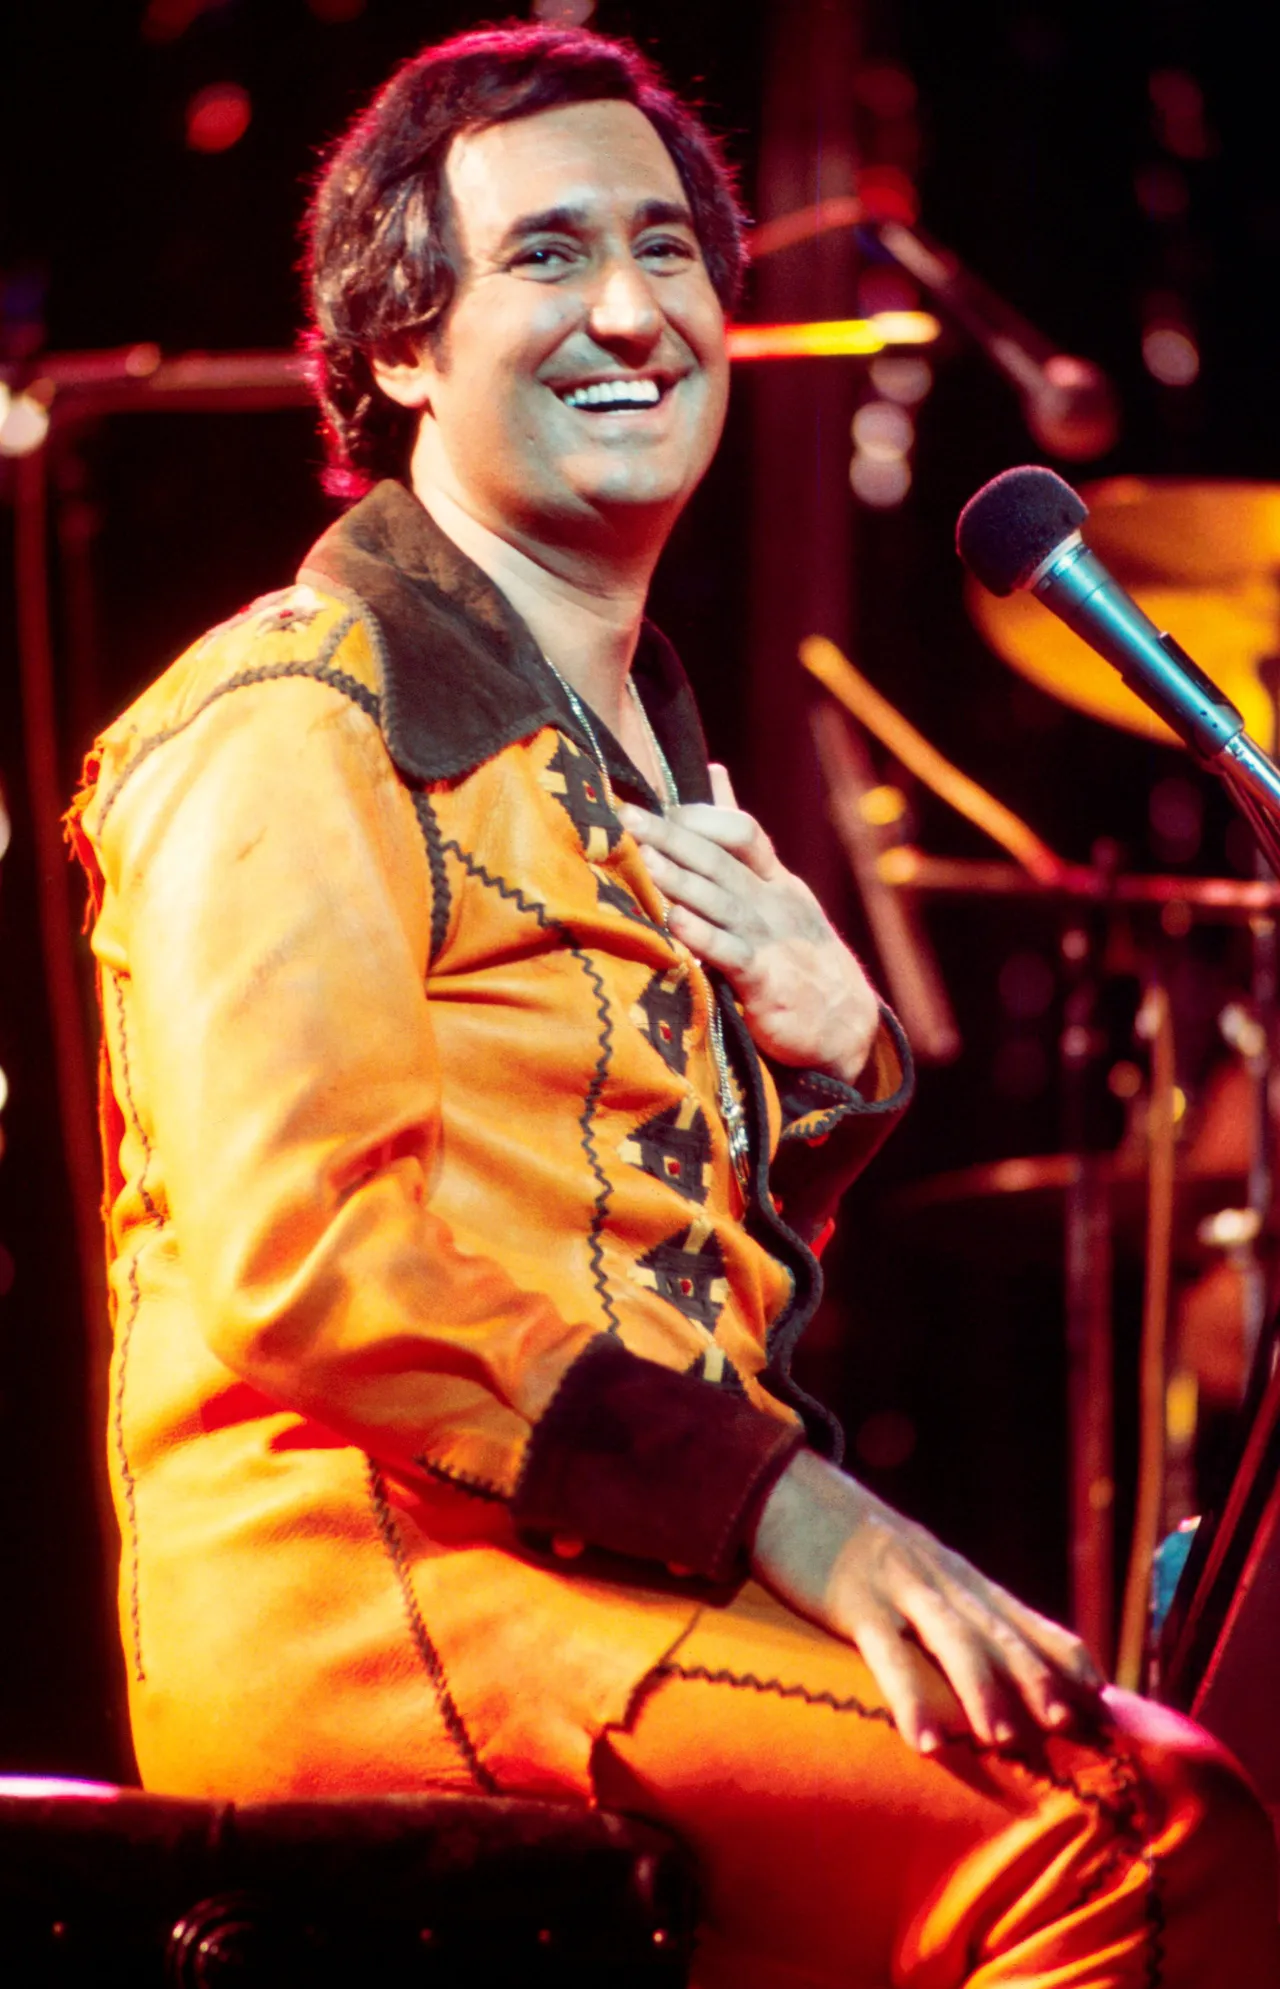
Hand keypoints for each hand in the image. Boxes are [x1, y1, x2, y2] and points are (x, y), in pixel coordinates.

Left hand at [617, 765, 879, 1082]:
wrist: (843, 1021)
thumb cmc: (796, 951)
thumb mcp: (778, 889)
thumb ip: (741, 838)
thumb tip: (713, 772)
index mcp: (775, 879)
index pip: (742, 832)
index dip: (702, 817)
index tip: (660, 808)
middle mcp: (772, 903)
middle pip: (720, 860)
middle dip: (673, 837)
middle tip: (631, 818)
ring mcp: (770, 939)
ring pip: (720, 901)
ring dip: (680, 879)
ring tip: (644, 859)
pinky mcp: (764, 981)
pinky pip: (730, 953)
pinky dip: (701, 936)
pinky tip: (673, 921)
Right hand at [752, 1449, 1105, 1752]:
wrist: (787, 1489)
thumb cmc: (851, 1545)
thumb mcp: (912, 1572)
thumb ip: (950, 1611)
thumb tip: (993, 1666)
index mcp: (958, 1578)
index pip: (1025, 1619)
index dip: (1066, 1659)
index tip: (1108, 1703)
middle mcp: (941, 1580)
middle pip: (999, 1631)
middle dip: (1040, 1679)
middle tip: (1078, 1727)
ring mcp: (899, 1587)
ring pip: (953, 1640)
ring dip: (984, 1690)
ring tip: (1007, 1742)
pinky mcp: (854, 1600)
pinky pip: (887, 1654)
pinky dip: (909, 1697)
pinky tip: (925, 1741)